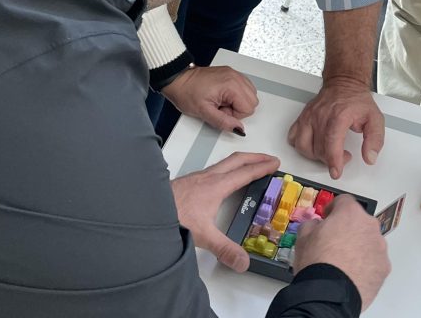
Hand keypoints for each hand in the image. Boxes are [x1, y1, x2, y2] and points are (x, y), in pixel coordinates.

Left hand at [162, 65, 257, 133]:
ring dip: (238, 101)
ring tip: (221, 101)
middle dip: (238, 109)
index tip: (221, 112)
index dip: (234, 115)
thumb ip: (223, 122)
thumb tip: (238, 129)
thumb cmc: (186, 92)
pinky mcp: (231, 73)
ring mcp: (234, 73)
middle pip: (253, 101)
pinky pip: (245, 87)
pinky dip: (237, 94)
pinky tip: (224, 96)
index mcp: (231, 85)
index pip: (249, 108)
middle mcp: (236, 77)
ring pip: (251, 94)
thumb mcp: (204, 112)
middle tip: (221, 108)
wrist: (178, 80)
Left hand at [171, 152, 278, 271]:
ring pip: (224, 163)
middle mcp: (208, 177)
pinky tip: (221, 181)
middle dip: (255, 157)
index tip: (276, 163)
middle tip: (270, 158)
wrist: (144, 212)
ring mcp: (196, 177)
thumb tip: (244, 263)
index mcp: (217, 186)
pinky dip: (226, 169)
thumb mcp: (202, 236)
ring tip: (249, 166)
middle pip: (237, 160)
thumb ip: (225, 249)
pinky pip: (213, 169)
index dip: (262, 167)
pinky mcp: (187, 182)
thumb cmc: (173, 218)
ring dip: (241, 162)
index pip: (245, 172)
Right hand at [287, 77, 383, 178]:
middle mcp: (321, 115)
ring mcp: (309, 116)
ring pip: (303, 145)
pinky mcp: (302, 117)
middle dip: (330, 159)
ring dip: (314, 155)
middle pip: (318, 148)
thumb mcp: (375, 118)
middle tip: (343, 156)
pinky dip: (301, 145)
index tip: (336, 171)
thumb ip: (375, 139)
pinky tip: (312, 145)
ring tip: (327, 151)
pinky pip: (293, 137)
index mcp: (339, 115)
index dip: (333, 160)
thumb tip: (370, 157)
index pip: (332, 142)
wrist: (344, 83)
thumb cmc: (357, 100)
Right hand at [294, 194, 390, 309]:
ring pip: (369, 241)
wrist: (330, 293)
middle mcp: (369, 226)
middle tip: (334, 242)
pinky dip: (366, 264)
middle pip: (359, 221)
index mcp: (350, 214)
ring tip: (344, 262)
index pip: (344, 201)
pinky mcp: (384, 267)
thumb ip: (312, 224)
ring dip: (359, 246)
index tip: (327, 217)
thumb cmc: (316, 261)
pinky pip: (375, 260)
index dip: (334, 208)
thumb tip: (316, 225)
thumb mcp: (303, 237)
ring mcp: (380, 247)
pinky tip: (353, 274)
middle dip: (348, 228)